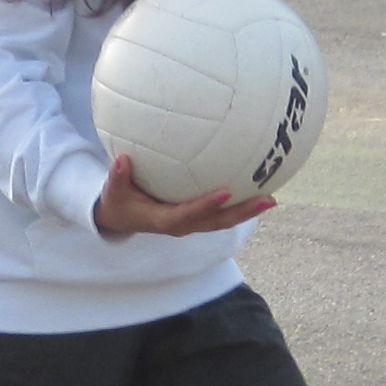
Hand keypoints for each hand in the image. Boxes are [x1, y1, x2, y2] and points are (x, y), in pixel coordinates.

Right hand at [95, 155, 270, 237]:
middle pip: (218, 222)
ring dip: (248, 211)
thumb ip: (117, 177)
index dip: (207, 206)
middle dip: (243, 213)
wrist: (122, 218)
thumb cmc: (118, 200)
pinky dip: (240, 203)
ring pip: (224, 220)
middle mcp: (184, 224)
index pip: (188, 215)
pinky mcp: (198, 217)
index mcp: (164, 221)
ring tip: (272, 198)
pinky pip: (222, 212)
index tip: (226, 192)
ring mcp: (193, 222)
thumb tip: (122, 160)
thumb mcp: (113, 190)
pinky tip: (257, 187)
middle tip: (268, 200)